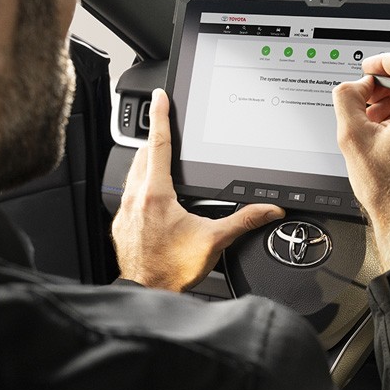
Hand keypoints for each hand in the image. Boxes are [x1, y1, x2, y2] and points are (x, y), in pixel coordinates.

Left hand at [112, 89, 283, 291]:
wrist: (146, 292)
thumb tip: (269, 209)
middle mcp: (136, 197)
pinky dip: (141, 185)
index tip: (160, 97)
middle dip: (155, 139)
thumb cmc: (172, 270)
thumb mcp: (214, 240)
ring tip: (162, 159)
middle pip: (143, 155)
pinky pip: (129, 193)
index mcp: (156, 194)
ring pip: (133, 172)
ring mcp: (125, 210)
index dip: (161, 117)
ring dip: (147, 162)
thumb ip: (243, 220)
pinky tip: (153, 196)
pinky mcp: (120, 223)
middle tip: (165, 126)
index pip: (158, 144)